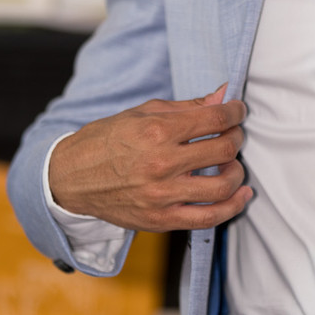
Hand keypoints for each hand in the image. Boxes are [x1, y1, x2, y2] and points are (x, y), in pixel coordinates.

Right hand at [48, 84, 251, 231]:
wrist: (72, 178)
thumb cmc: (106, 141)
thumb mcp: (142, 113)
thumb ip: (187, 107)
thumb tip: (222, 95)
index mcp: (157, 131)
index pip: (214, 119)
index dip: (235, 112)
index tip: (238, 112)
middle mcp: (162, 163)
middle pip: (224, 149)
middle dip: (237, 138)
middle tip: (234, 135)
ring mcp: (162, 195)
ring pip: (223, 185)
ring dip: (238, 171)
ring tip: (233, 164)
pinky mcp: (161, 219)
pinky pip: (208, 218)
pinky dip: (232, 207)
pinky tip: (241, 195)